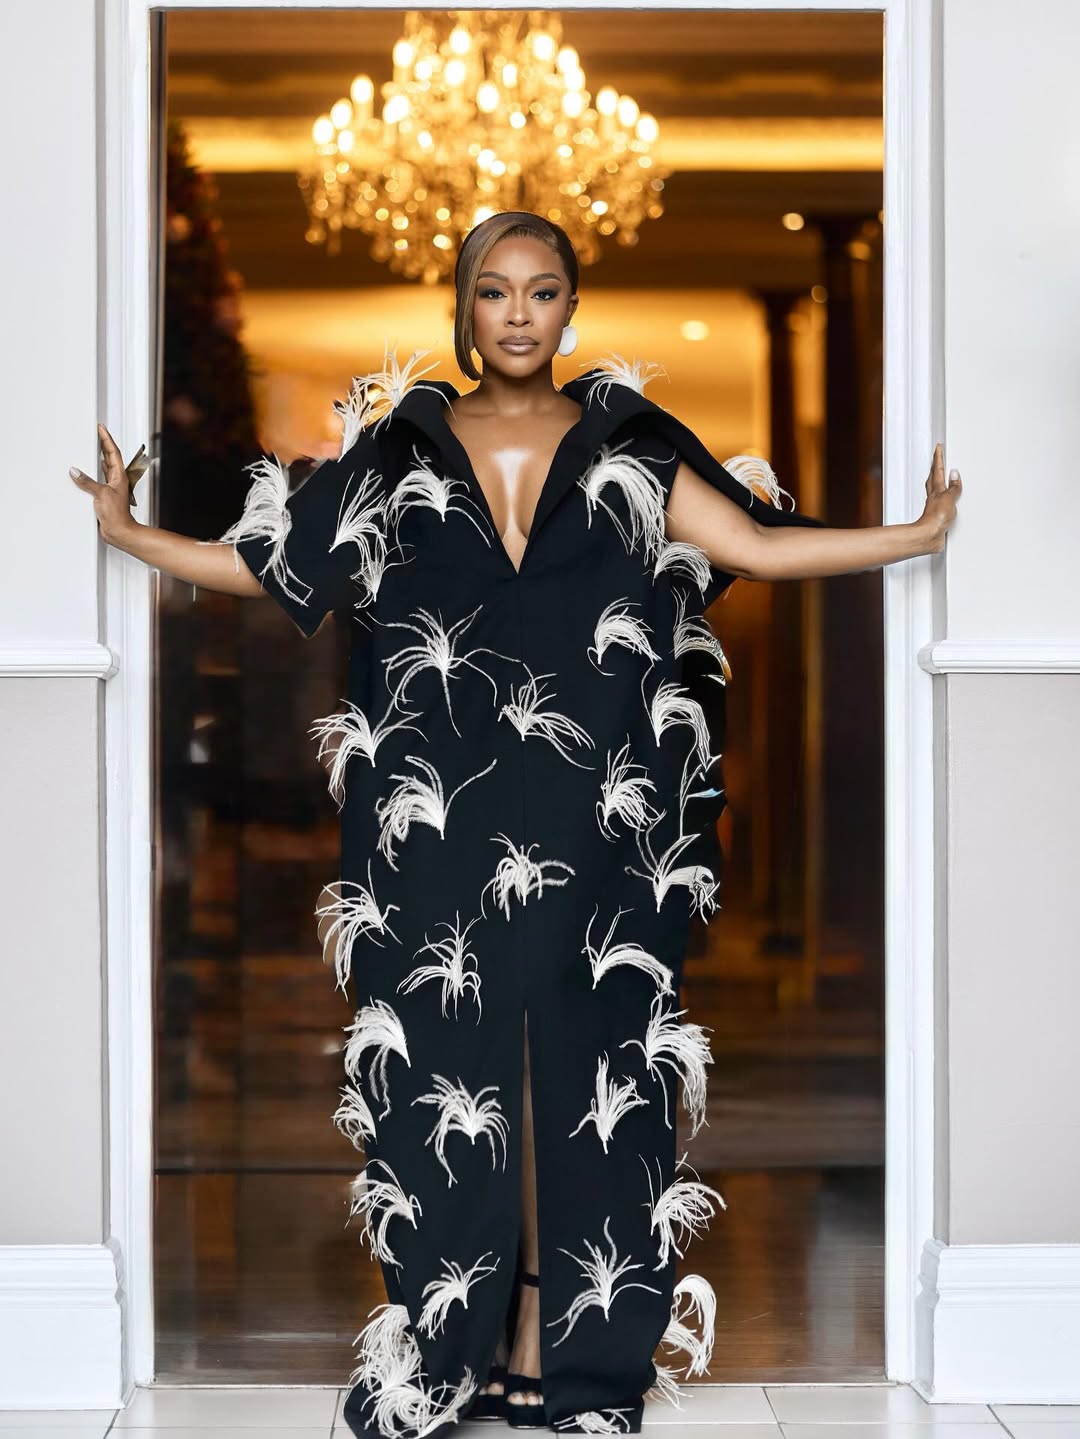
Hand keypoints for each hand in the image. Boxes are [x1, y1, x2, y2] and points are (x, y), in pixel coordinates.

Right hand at [69, 423, 146, 541]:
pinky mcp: (104, 495)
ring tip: (91, 446)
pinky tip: (86, 470)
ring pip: (104, 467)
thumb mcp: (101, 494)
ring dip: (98, 457)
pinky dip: (92, 472)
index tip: (101, 428)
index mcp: (119, 476)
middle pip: (109, 457)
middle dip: (103, 444)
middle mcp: (116, 480)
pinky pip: (97, 479)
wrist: (119, 531)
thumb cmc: (117, 515)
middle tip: (96, 433)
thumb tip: (75, 472)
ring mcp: (111, 487)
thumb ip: (87, 482)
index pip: (112, 452)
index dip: (106, 439)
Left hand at [917, 443, 961, 552]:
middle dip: (935, 467)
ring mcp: (934, 505)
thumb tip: (955, 474)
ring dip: (938, 479)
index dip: (938, 458)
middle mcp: (934, 496)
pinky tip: (947, 497)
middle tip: (937, 458)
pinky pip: (941, 501)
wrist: (929, 535)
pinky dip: (944, 496)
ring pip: (935, 488)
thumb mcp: (949, 498)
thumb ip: (953, 487)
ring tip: (942, 473)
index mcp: (936, 489)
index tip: (938, 448)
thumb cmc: (936, 518)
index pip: (937, 469)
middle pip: (933, 478)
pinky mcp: (938, 515)